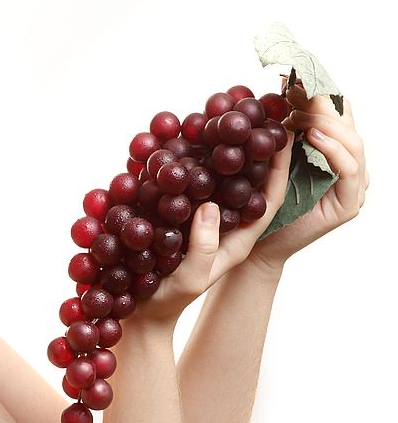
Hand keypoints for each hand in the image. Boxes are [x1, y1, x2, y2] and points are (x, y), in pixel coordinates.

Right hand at [136, 128, 294, 325]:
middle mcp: (222, 220)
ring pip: (215, 176)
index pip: (268, 197)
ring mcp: (198, 215)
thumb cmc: (169, 298)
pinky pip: (187, 182)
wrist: (141, 309)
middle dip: (252, 148)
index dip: (278, 167)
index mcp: (239, 236)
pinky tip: (183, 139)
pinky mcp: (175, 211)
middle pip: (245, 179)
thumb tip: (210, 207)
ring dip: (220, 149)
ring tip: (223, 116)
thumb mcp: (192, 277)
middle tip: (257, 113)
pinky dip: (188, 161)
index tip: (282, 134)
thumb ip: (204, 246)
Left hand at [248, 81, 367, 274]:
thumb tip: (275, 92)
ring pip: (354, 143)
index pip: (337, 117)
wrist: (256, 245)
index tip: (293, 79)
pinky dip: (332, 149)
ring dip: (328, 123)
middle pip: (348, 125)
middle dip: (324, 104)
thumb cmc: (260, 204)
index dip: (319, 95)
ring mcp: (354, 187)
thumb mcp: (270, 160)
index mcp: (334, 154)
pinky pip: (348, 170)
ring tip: (303, 112)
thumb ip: (281, 133)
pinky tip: (312, 137)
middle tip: (298, 89)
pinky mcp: (348, 204)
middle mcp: (350, 168)